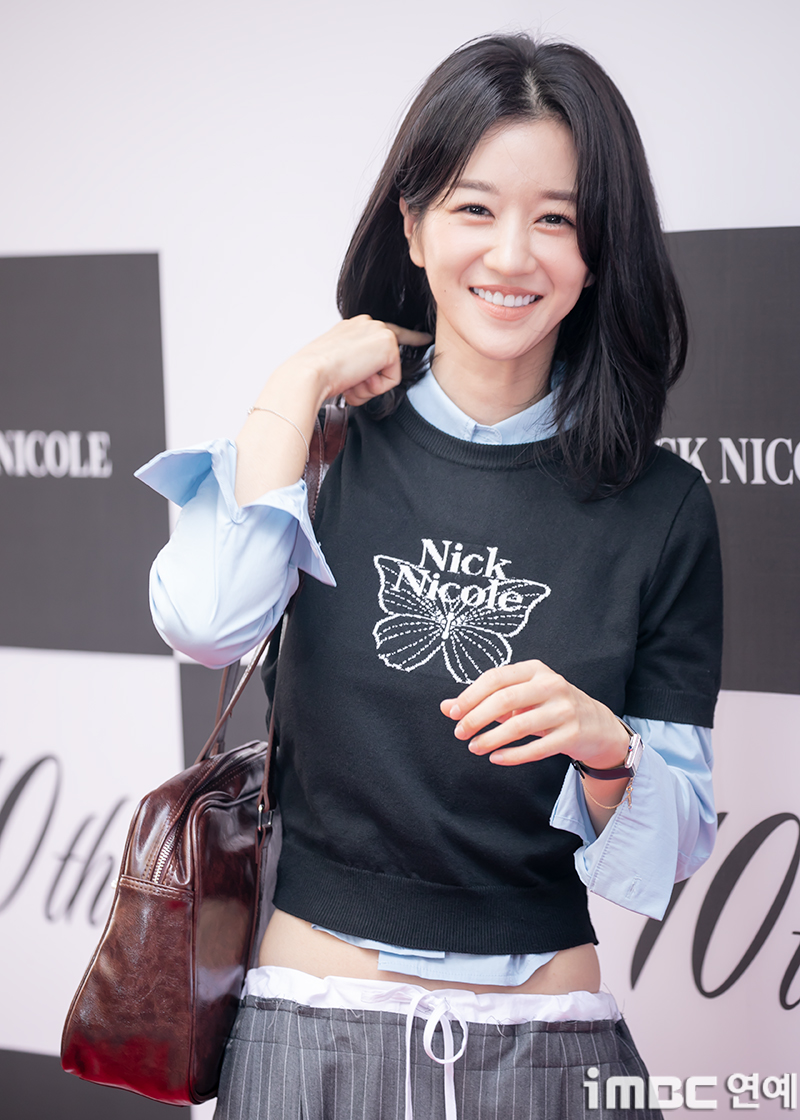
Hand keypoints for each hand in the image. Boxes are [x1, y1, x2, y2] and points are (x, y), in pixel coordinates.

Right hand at [282, 315, 431, 407]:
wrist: (309, 373)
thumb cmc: (315, 374)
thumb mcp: (337, 365)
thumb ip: (356, 364)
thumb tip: (367, 379)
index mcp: (353, 327)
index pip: (386, 332)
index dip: (410, 337)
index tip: (425, 338)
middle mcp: (367, 322)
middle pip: (389, 358)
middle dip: (372, 381)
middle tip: (348, 381)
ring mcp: (378, 329)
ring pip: (388, 371)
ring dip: (370, 386)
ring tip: (349, 379)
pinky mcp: (388, 342)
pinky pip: (392, 379)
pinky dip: (375, 387)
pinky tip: (357, 379)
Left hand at [439, 660, 628, 768]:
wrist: (597, 725)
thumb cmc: (549, 707)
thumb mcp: (519, 697)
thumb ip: (484, 700)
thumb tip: (446, 707)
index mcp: (535, 670)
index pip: (496, 678)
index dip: (471, 695)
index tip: (453, 713)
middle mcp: (552, 685)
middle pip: (505, 699)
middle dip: (477, 717)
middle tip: (460, 733)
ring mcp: (565, 709)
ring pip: (520, 725)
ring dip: (492, 738)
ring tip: (474, 747)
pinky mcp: (573, 734)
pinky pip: (537, 748)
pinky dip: (513, 755)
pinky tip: (496, 758)